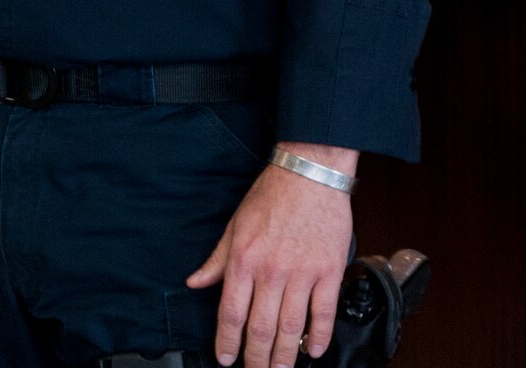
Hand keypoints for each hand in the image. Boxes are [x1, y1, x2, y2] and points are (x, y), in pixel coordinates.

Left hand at [188, 141, 357, 366]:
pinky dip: (319, 336)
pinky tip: (312, 351)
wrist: (308, 176)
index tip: (225, 358)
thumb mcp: (233, 226)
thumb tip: (195, 282)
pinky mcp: (329, 271)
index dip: (227, 340)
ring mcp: (303, 273)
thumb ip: (216, 260)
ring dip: (285, 354)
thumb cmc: (269, 198)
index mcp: (243, 260)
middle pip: (260, 326)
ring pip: (291, 326)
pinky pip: (324, 312)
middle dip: (256, 356)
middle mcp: (271, 271)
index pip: (230, 311)